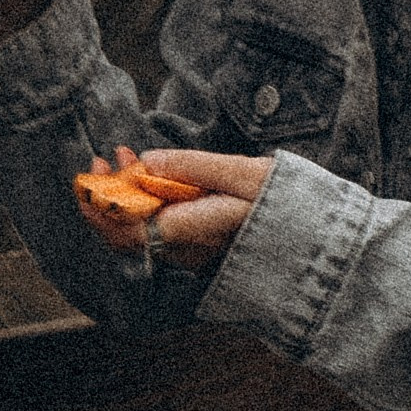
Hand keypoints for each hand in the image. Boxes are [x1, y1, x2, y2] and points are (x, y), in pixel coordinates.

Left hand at [78, 144, 272, 270]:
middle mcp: (188, 252)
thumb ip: (193, 166)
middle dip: (106, 196)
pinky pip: (160, 231)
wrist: (319, 239)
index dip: (100, 206)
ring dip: (125, 196)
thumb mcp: (244, 173)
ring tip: (124, 156)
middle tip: (101, 159)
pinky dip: (146, 204)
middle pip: (128, 234)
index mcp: (195, 233)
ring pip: (142, 232)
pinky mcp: (200, 249)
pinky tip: (149, 176)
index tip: (90, 175)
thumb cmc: (286, 202)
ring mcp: (194, 254)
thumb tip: (147, 161)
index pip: (128, 231)